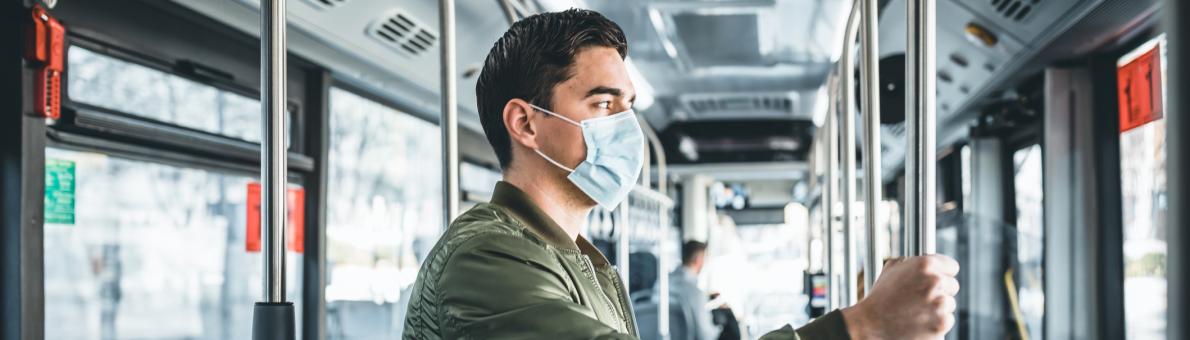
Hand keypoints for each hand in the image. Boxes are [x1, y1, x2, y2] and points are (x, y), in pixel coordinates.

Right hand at [841, 255, 959, 339]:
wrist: (872, 323)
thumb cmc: (880, 297)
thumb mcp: (891, 269)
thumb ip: (912, 262)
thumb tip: (925, 259)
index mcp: (925, 264)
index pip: (952, 266)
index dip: (944, 273)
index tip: (939, 278)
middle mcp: (935, 282)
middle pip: (952, 286)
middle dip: (941, 291)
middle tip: (923, 297)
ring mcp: (939, 304)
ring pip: (950, 304)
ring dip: (938, 307)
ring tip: (917, 310)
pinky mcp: (941, 323)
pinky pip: (947, 320)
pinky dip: (937, 322)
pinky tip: (920, 320)